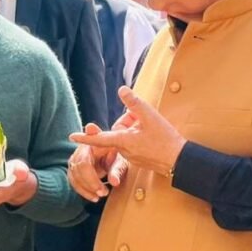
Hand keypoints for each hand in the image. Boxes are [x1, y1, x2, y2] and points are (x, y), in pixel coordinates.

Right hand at [67, 120, 130, 202]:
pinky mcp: (74, 166)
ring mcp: (75, 158)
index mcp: (93, 145)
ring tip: (99, 197)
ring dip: (85, 189)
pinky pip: (73, 180)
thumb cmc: (118, 155)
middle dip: (90, 184)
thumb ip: (117, 170)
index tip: (99, 188)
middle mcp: (81, 150)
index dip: (89, 177)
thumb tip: (114, 182)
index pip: (85, 163)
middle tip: (104, 193)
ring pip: (74, 176)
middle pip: (78, 170)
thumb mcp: (121, 161)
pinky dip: (82, 190)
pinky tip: (93, 197)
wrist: (112, 152)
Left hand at [69, 87, 184, 194]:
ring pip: (127, 137)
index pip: (98, 138)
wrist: (180, 161)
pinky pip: (133, 144)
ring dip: (136, 129)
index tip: (71, 136)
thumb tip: (121, 89)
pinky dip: (141, 136)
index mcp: (122, 141)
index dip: (85, 137)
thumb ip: (134, 103)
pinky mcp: (138, 159)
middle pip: (118, 131)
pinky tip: (153, 135)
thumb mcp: (150, 117)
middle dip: (130, 121)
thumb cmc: (165, 139)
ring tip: (152, 128)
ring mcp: (131, 157)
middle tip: (146, 120)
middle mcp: (123, 151)